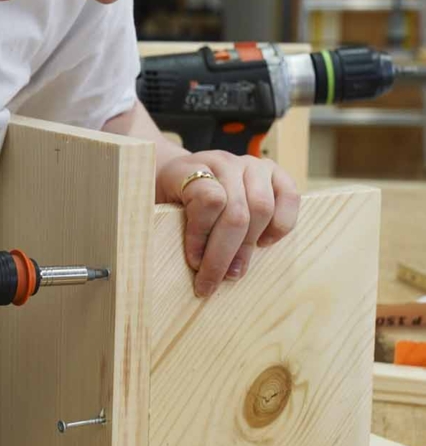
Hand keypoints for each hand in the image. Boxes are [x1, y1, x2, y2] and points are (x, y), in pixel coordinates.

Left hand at [156, 152, 299, 297]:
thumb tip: (191, 266)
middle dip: (224, 254)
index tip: (193, 262)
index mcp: (190, 167)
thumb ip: (168, 227)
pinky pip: (290, 196)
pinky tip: (263, 243)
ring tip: (233, 271)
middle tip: (212, 283)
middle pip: (236, 211)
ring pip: (262, 207)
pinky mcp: (274, 172)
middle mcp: (224, 162)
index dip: (201, 235)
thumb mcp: (156, 208)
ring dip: (248, 247)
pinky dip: (280, 225)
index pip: (207, 198)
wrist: (179, 173)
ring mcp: (251, 165)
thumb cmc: (168, 197)